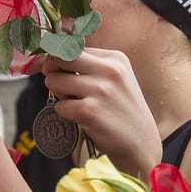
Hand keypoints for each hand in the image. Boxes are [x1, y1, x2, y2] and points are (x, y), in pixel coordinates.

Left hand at [42, 48, 161, 176]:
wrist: (141, 144)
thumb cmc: (123, 112)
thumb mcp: (116, 80)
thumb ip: (90, 68)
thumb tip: (49, 61)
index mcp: (115, 58)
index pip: (73, 47)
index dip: (60, 60)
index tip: (60, 71)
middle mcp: (109, 70)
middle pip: (59, 58)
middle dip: (52, 71)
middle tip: (61, 86)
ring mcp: (100, 90)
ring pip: (53, 81)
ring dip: (59, 95)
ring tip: (77, 104)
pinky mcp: (89, 112)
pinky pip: (59, 106)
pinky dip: (65, 114)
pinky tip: (82, 119)